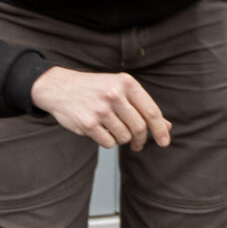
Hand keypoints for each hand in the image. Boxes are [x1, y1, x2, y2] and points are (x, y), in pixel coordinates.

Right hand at [30, 67, 171, 150]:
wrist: (59, 87)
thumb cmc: (95, 89)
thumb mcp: (120, 90)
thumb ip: (142, 107)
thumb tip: (167, 127)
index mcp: (126, 83)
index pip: (151, 111)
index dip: (160, 129)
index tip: (164, 142)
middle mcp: (114, 94)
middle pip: (139, 128)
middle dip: (141, 140)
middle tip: (138, 145)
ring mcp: (100, 110)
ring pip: (124, 137)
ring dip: (121, 139)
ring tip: (112, 130)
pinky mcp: (88, 124)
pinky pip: (108, 143)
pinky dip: (107, 141)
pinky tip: (100, 131)